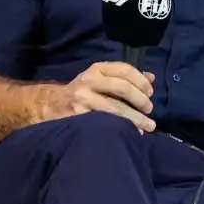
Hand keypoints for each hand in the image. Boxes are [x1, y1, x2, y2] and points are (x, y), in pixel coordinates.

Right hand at [41, 61, 155, 131]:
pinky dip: (120, 128)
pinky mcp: (78, 117)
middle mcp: (89, 81)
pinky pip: (104, 123)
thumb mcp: (101, 78)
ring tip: (148, 126)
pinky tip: (129, 133)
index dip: (141, 81)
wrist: (52, 104)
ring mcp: (82, 99)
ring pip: (115, 109)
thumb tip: (151, 77)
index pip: (125, 70)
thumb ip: (125, 77)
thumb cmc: (84, 91)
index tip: (150, 93)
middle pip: (122, 88)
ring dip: (135, 119)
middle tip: (149, 110)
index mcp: (97, 69)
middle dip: (141, 100)